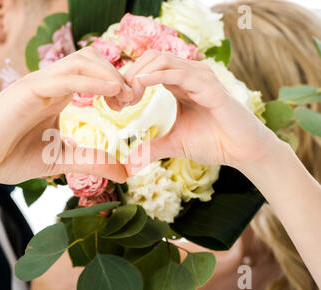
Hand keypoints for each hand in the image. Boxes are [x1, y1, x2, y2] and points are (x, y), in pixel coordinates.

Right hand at [0, 47, 133, 201]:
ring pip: (80, 61)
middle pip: (90, 59)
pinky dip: (90, 81)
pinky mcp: (25, 91)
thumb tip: (124, 172)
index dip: (116, 83)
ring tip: (124, 96)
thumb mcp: (60, 160)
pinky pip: (63, 78)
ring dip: (108, 75)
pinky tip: (110, 92)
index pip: (92, 73)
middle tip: (131, 99)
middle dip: (117, 74)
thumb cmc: (9, 158)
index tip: (130, 105)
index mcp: (56, 95)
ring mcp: (36, 84)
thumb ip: (90, 161)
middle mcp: (48, 84)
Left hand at [123, 50, 278, 172]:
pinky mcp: (210, 87)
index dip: (128, 81)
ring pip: (162, 60)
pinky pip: (179, 73)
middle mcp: (189, 74)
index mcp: (180, 83)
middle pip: (151, 58)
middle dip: (129, 75)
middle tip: (118, 101)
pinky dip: (157, 75)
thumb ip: (152, 147)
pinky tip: (141, 84)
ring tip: (128, 96)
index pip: (148, 68)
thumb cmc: (213, 142)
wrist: (242, 151)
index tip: (115, 104)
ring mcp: (200, 77)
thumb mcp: (174, 144)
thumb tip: (129, 162)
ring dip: (139, 74)